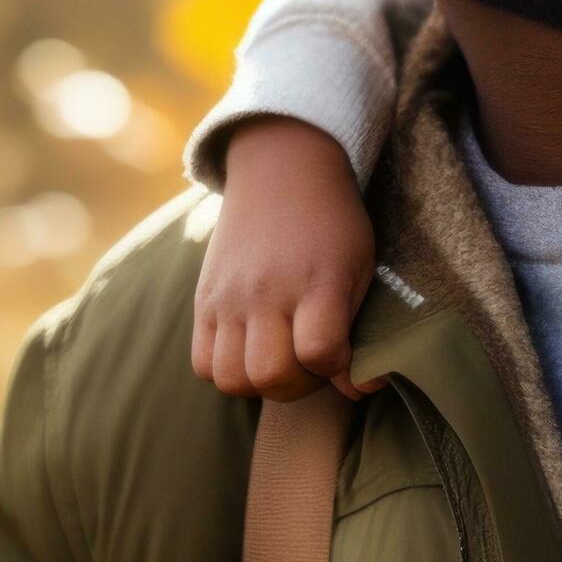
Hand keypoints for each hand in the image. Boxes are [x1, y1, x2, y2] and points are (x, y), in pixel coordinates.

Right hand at [193, 117, 377, 400]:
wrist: (280, 170)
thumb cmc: (332, 224)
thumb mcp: (360, 266)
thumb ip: (356, 329)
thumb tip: (358, 390)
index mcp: (317, 280)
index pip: (318, 352)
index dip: (338, 369)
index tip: (346, 359)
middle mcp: (267, 291)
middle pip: (269, 375)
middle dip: (298, 384)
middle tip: (311, 363)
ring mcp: (229, 297)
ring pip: (231, 378)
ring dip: (259, 382)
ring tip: (279, 358)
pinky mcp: (203, 299)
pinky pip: (201, 363)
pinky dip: (226, 370)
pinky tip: (250, 349)